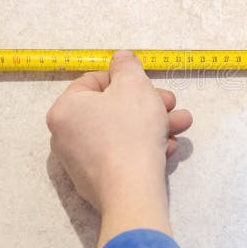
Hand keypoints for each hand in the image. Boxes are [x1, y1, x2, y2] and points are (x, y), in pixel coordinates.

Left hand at [46, 50, 192, 247]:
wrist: (132, 189)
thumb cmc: (131, 130)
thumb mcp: (135, 85)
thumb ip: (127, 66)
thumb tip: (121, 58)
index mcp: (65, 109)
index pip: (93, 81)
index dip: (125, 78)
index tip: (148, 85)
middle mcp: (65, 135)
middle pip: (112, 108)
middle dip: (148, 104)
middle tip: (171, 104)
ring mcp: (80, 162)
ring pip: (122, 133)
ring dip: (154, 125)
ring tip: (181, 125)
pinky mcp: (97, 183)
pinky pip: (122, 155)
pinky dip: (144, 148)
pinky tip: (167, 148)